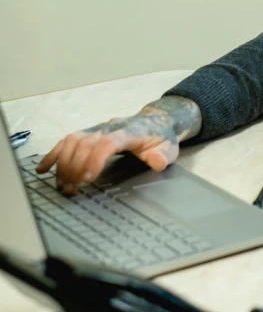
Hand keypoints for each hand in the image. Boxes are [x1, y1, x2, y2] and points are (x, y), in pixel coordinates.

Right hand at [36, 96, 201, 194]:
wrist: (156, 121)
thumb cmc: (161, 138)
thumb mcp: (169, 149)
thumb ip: (162, 156)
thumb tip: (156, 161)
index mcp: (130, 132)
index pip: (109, 142)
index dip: (96, 158)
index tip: (88, 178)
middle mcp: (110, 127)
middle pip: (87, 143)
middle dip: (76, 167)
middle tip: (71, 190)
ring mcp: (98, 128)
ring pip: (73, 140)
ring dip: (64, 163)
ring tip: (62, 185)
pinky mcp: (90, 132)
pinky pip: (67, 140)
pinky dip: (54, 154)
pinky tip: (44, 168)